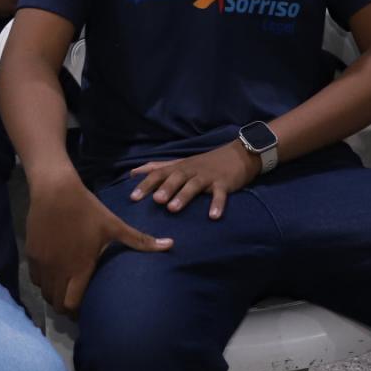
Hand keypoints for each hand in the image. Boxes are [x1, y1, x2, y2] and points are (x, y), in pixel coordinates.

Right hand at [27, 175, 171, 315]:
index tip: (86, 311)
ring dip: (54, 295)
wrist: (55, 189)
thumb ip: (140, 240)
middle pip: (57, 304)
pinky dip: (43, 281)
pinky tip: (53, 274)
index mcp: (79, 267)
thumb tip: (171, 245)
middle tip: (75, 303)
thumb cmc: (87, 209)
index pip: (73, 304)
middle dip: (66, 307)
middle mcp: (58, 270)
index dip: (78, 312)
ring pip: (44, 292)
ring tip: (64, 290)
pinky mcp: (31, 254)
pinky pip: (35, 278)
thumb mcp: (114, 225)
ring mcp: (42, 263)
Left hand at [128, 141, 261, 218]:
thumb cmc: (205, 163)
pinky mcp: (224, 183)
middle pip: (176, 177)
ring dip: (183, 196)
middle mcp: (192, 171)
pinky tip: (213, 216)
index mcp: (179, 167)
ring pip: (194, 185)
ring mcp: (208, 176)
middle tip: (155, 201)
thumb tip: (133, 172)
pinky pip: (220, 194)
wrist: (238, 154)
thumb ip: (157, 168)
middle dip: (165, 188)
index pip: (159, 173)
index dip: (146, 184)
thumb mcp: (180, 163)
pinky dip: (217, 204)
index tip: (133, 197)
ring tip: (173, 208)